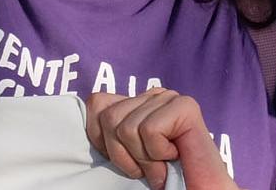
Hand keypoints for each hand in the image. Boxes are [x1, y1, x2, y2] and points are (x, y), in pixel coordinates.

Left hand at [85, 89, 238, 189]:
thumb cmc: (163, 180)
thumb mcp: (126, 154)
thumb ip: (110, 133)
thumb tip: (89, 106)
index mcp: (136, 103)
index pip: (97, 103)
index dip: (101, 139)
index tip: (126, 160)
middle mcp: (153, 95)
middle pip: (109, 118)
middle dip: (123, 154)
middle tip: (148, 166)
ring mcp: (170, 98)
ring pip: (127, 127)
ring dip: (143, 158)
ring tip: (161, 165)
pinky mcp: (185, 107)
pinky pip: (149, 130)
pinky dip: (159, 154)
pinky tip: (175, 157)